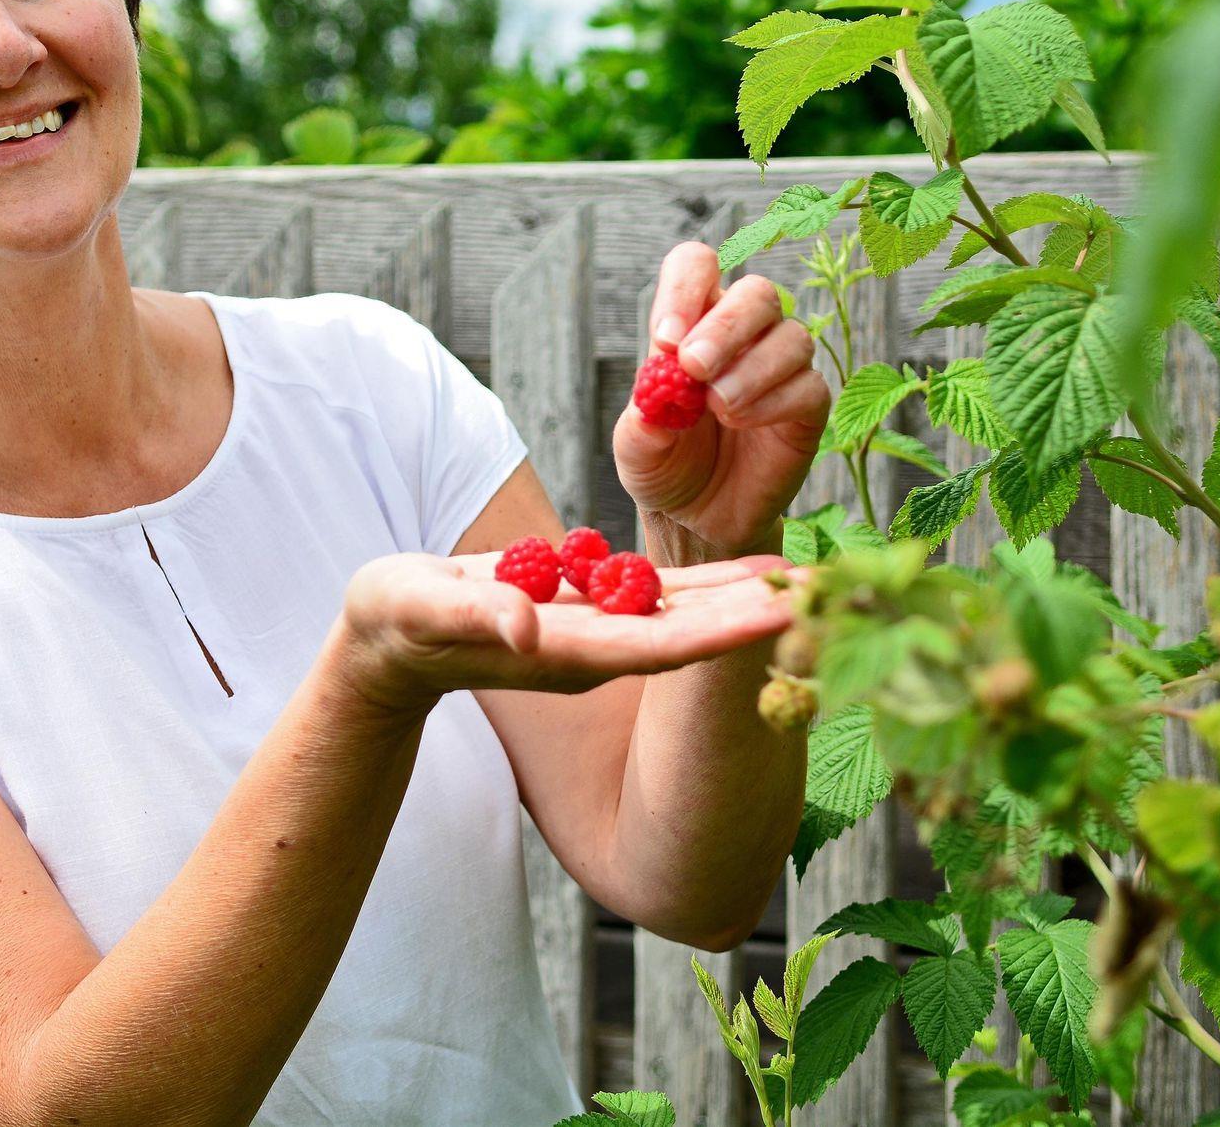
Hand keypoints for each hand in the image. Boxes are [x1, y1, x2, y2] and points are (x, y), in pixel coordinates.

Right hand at [328, 549, 795, 717]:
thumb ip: (474, 618)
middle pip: (693, 633)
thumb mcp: (422, 612)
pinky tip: (758, 566)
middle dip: (758, 615)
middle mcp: (596, 650)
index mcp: (566, 653)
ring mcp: (597, 632)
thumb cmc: (397, 624)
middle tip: (829, 592)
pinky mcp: (592, 609)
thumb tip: (526, 628)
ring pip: (689, 614)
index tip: (780, 614)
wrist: (390, 640)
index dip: (723, 631)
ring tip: (811, 577)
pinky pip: (665, 595)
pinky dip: (714, 584)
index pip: (660, 645)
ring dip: (748, 599)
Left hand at [613, 242, 831, 558]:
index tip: (666, 339)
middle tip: (693, 367)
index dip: (685, 290)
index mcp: (693, 321)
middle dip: (725, 327)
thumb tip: (663, 397)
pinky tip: (743, 423)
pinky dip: (773, 401)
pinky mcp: (807, 407)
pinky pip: (808, 385)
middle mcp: (743, 334)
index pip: (698, 267)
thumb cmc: (664, 464)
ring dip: (750, 370)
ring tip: (718, 408)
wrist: (695, 517)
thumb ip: (644, 421)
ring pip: (790, 337)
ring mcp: (780, 368)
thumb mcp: (637, 446)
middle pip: (757, 294)